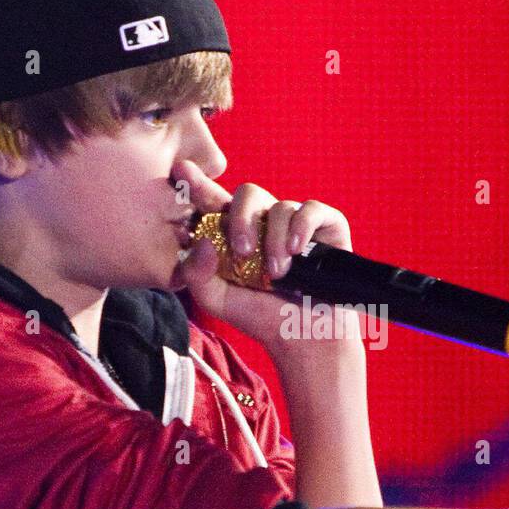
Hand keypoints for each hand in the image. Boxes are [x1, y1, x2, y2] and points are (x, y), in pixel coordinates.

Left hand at [169, 158, 362, 358]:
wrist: (304, 337)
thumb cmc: (260, 317)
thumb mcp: (216, 300)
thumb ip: (195, 274)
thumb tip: (200, 240)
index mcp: (235, 233)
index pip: (214, 202)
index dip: (198, 184)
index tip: (181, 171)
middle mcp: (265, 222)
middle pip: (247, 193)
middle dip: (241, 219)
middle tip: (243, 252)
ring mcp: (295, 222)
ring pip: (280, 207)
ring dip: (274, 240)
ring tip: (277, 274)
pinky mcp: (326, 226)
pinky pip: (311, 209)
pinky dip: (302, 228)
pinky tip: (297, 252)